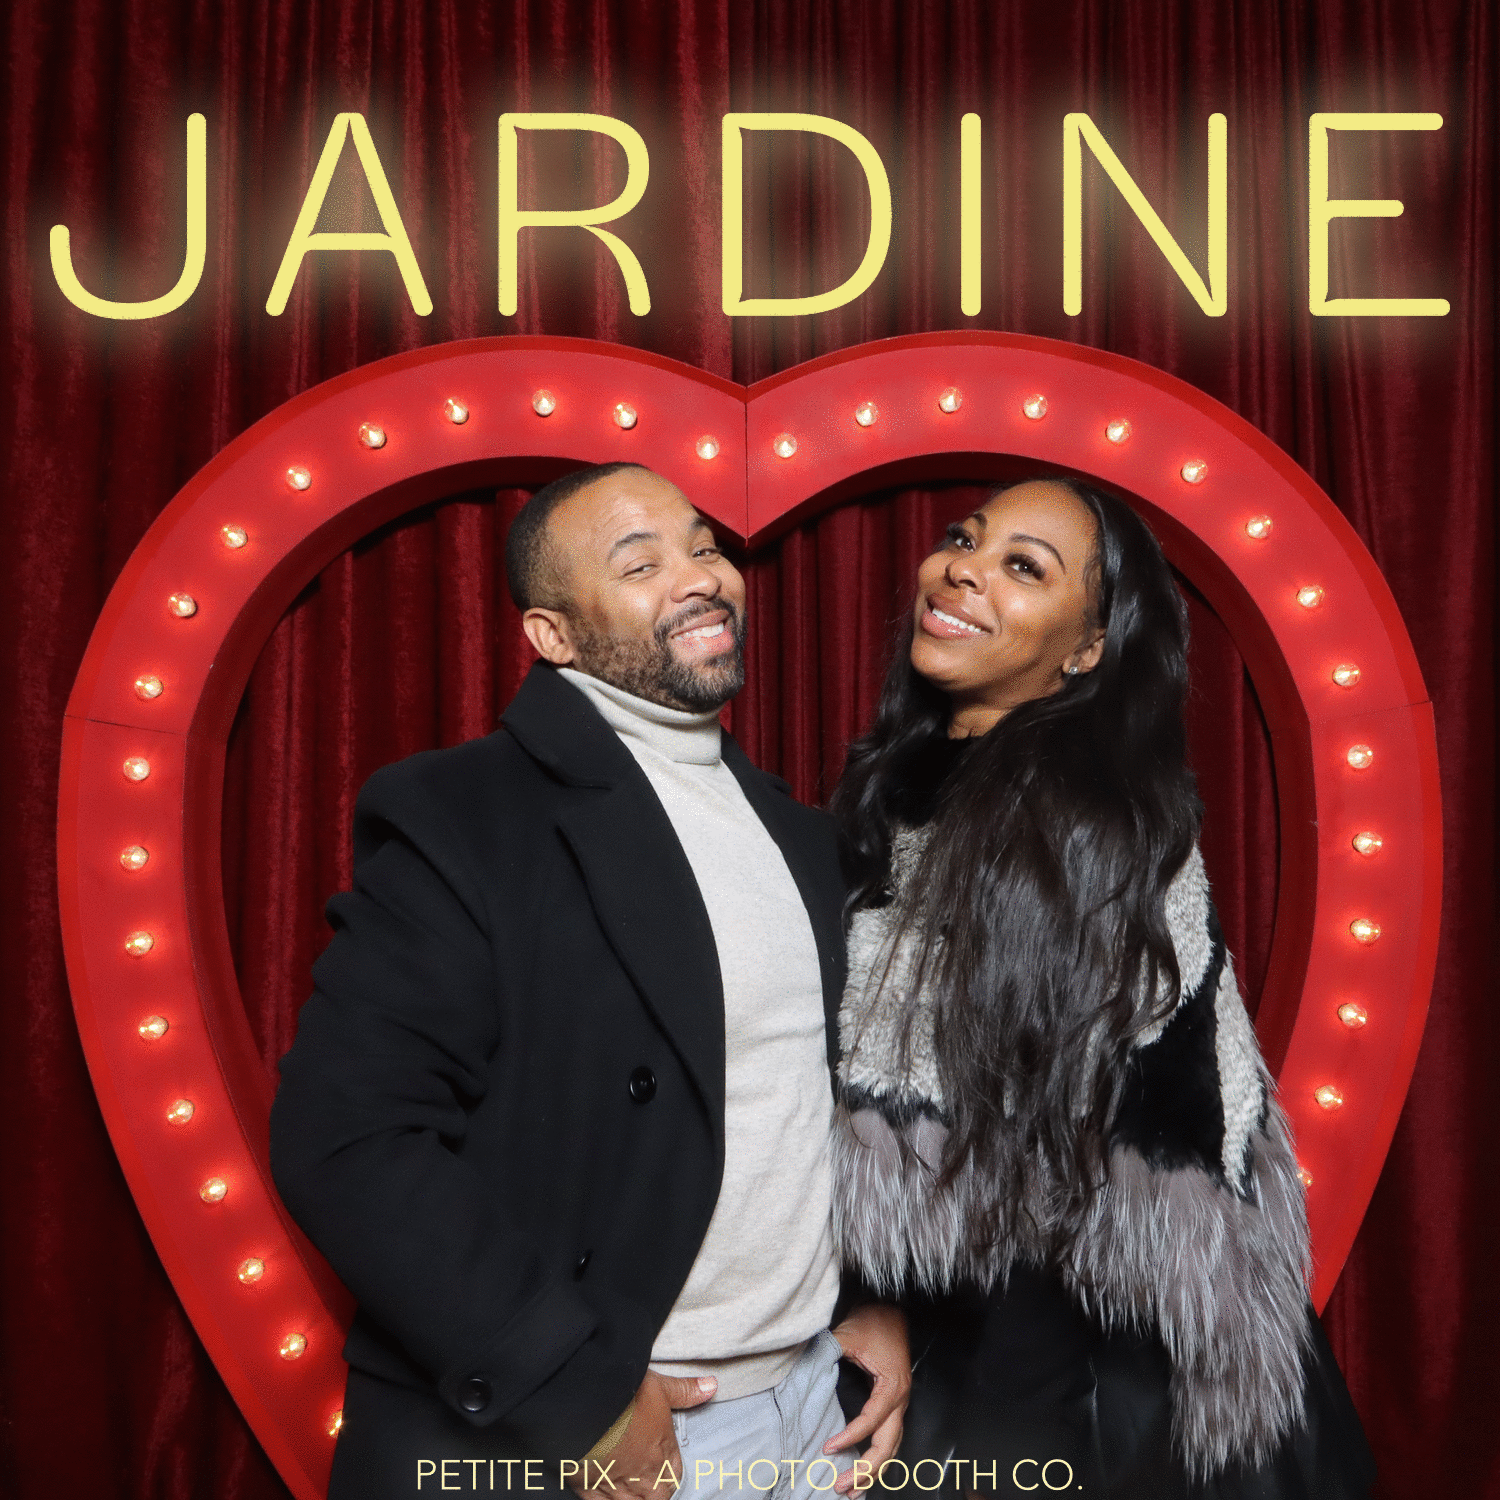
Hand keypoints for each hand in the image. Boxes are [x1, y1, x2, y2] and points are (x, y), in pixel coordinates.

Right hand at [569, 1371, 715, 1499]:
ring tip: (631, 1489)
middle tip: (650, 1482)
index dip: (671, 1473)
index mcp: (662, 1454)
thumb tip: (711, 1386)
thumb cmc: (625, 1398)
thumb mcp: (659, 1388)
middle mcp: (643, 1477)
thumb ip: (685, 1391)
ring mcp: (617, 1487)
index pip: (675, 1475)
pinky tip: (607, 1495)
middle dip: (656, 1492)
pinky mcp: (591, 1491)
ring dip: (635, 1498)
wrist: (586, 1410)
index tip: (667, 1470)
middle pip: (657, 1497)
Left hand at [825, 1304, 910, 1493]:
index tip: (827, 1448)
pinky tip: (866, 1471)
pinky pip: (891, 1438)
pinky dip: (879, 1457)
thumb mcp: (849, 1334)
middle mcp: (900, 1400)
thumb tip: (804, 1364)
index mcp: (891, 1387)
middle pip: (887, 1445)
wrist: (893, 1309)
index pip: (870, 1422)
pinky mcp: (896, 1403)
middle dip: (865, 1470)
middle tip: (840, 1485)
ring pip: (893, 1447)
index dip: (849, 1437)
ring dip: (874, 1471)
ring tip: (853, 1491)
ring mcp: (901, 1403)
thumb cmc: (873, 1321)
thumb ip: (830, 1350)